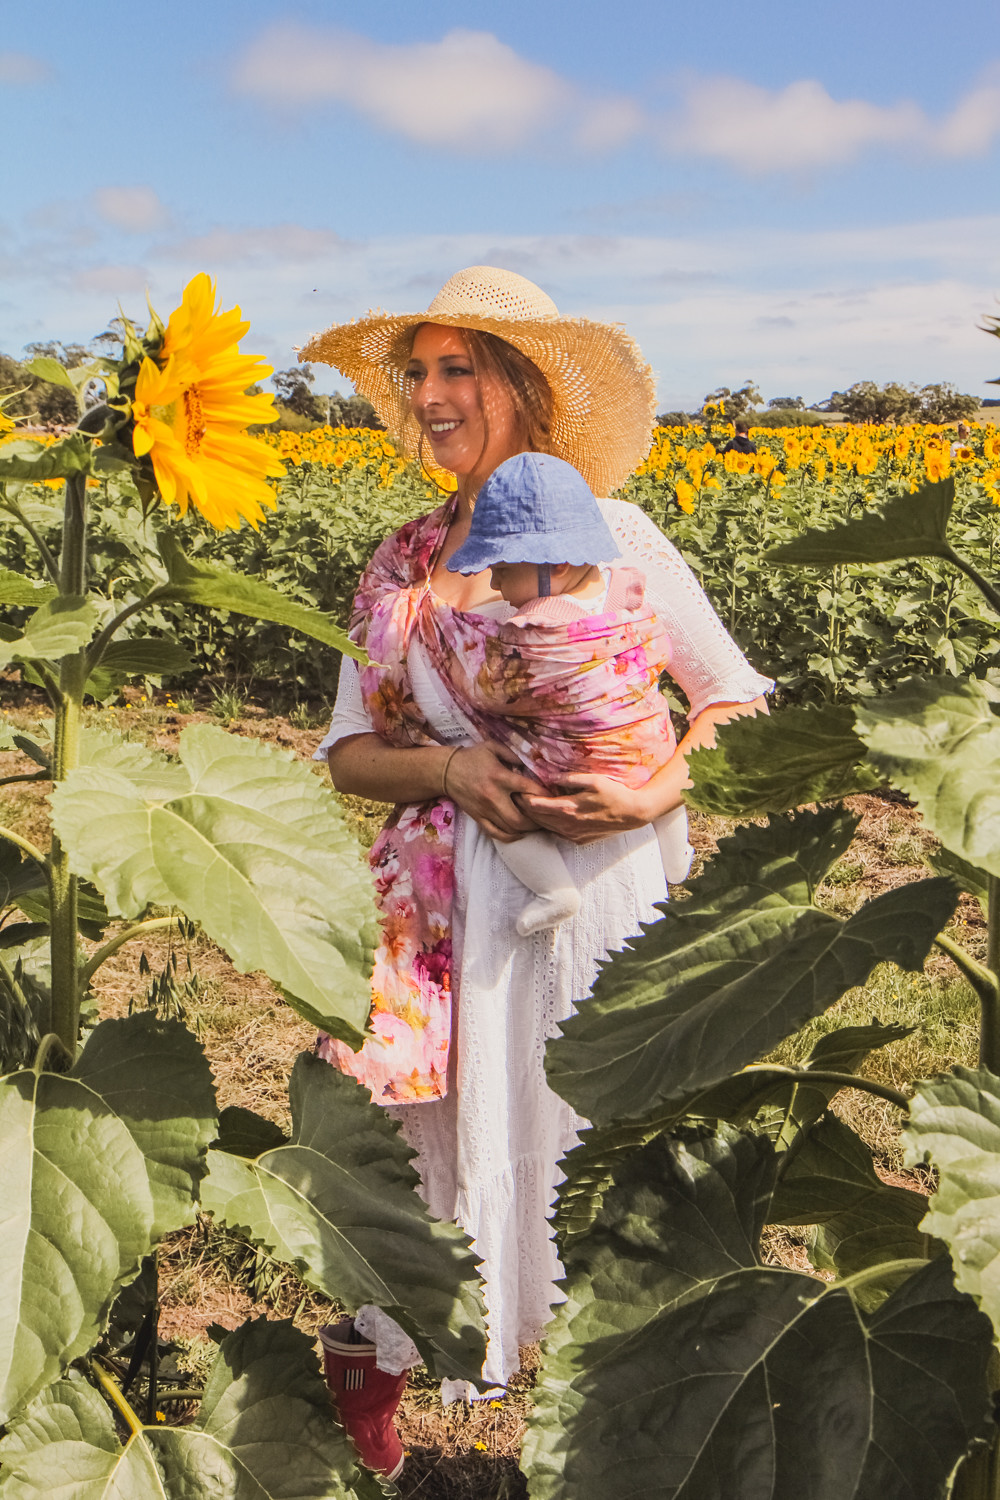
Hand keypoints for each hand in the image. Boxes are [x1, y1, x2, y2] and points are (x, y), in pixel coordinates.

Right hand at [445, 742, 542, 842]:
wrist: (447, 771)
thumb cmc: (473, 757)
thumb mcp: (493, 747)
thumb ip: (513, 754)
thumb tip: (530, 764)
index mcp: (499, 776)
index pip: (527, 789)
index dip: (543, 794)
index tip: (553, 796)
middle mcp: (493, 796)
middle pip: (519, 818)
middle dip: (536, 821)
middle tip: (545, 817)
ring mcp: (485, 810)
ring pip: (510, 829)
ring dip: (526, 829)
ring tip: (536, 825)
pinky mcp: (478, 818)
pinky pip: (496, 834)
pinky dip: (510, 836)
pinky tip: (519, 833)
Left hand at [519, 772, 655, 843]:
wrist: (634, 814)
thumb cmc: (615, 794)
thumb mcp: (594, 780)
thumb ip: (570, 779)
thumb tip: (550, 776)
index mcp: (569, 809)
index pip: (536, 806)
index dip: (523, 797)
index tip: (516, 788)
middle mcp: (568, 826)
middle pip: (537, 818)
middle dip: (524, 807)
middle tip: (514, 795)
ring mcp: (573, 835)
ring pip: (545, 828)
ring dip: (534, 818)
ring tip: (525, 806)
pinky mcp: (579, 841)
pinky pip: (556, 833)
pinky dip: (548, 825)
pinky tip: (546, 816)